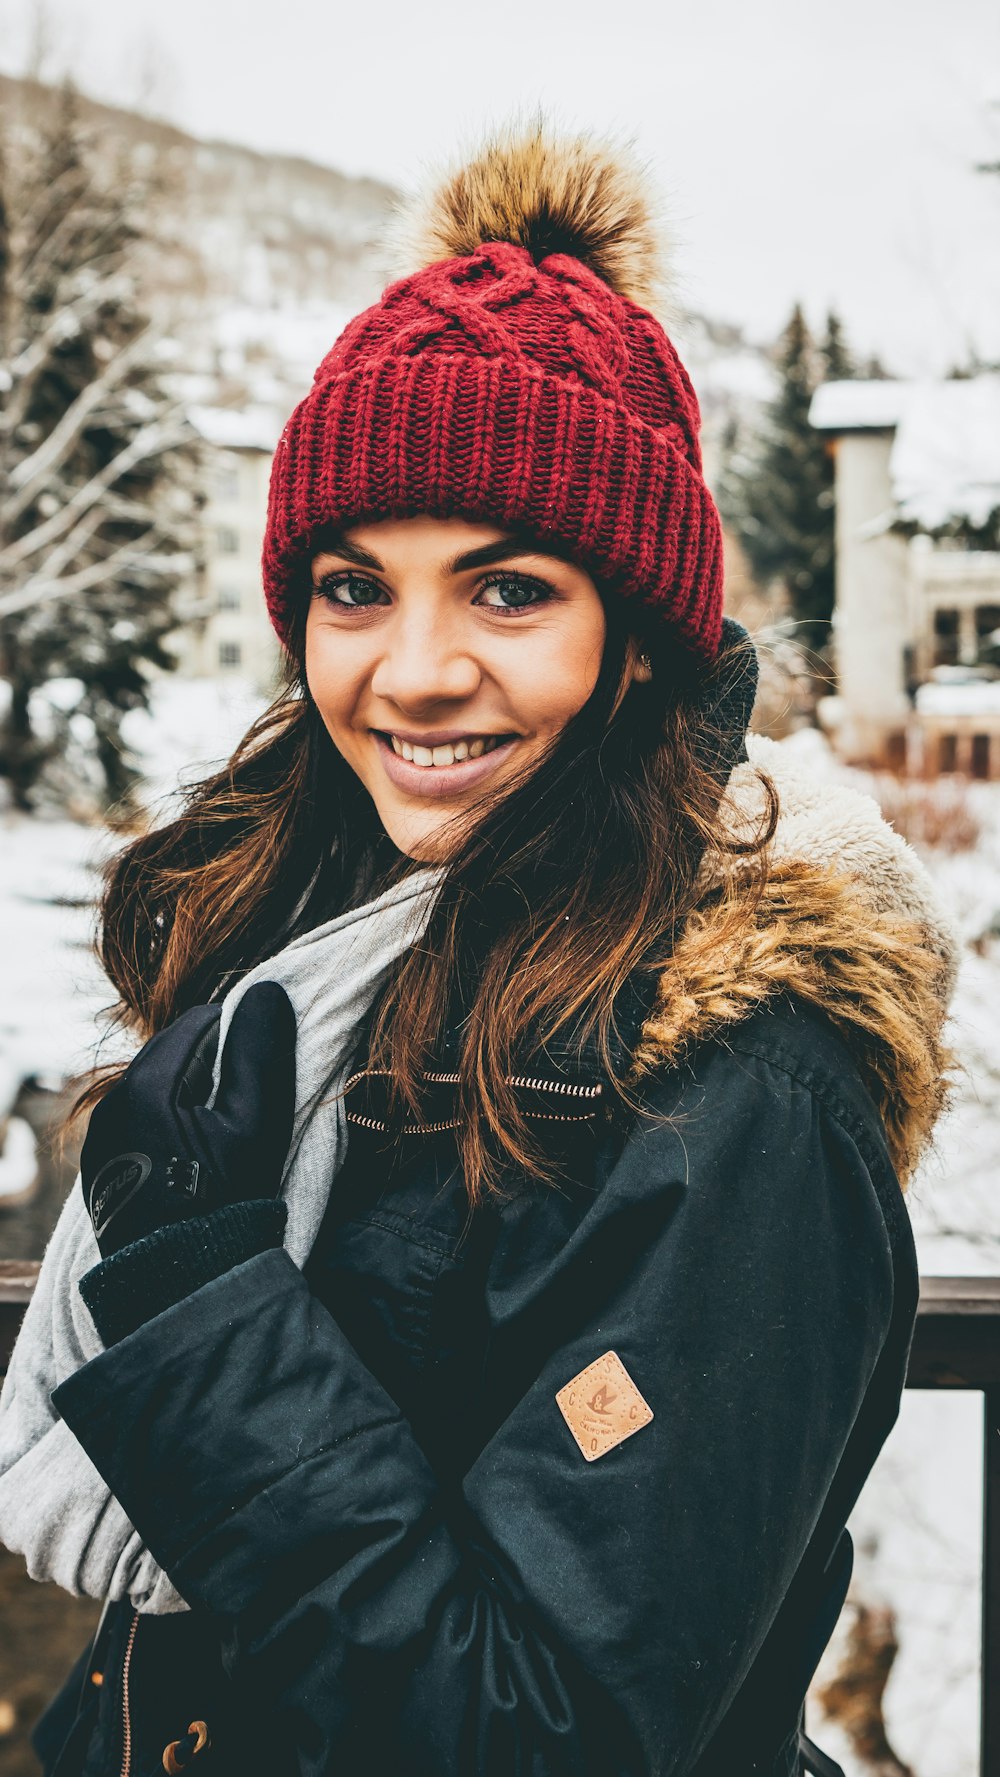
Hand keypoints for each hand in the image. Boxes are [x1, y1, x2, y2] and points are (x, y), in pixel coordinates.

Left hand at [81, 983, 296, 1258]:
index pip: (196, 1023)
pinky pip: (141, 1122)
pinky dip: (172, 1119)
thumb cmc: (226, 1203)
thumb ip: (258, 1051)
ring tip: (232, 1117)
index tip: (269, 1049)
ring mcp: (102, 1143)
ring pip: (154, 1088)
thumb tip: (265, 991)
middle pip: (170, 1053)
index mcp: (141, 1088)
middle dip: (213, 1057)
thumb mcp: (254, 1122)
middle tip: (255, 1082)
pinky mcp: (104, 1172)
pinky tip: (200, 1147)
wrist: (184, 1288)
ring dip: (192, 1089)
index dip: (238, 1027)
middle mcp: (110, 1109)